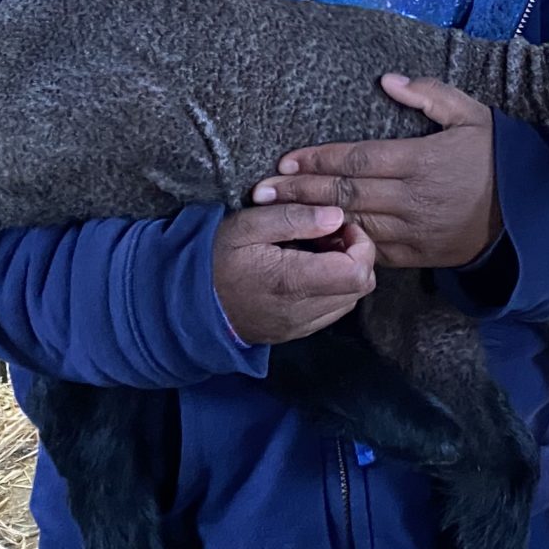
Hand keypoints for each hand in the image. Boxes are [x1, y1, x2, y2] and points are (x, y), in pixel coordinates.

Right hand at [211, 202, 378, 344]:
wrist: (187, 304)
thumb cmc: (214, 259)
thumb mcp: (247, 225)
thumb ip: (293, 217)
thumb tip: (336, 216)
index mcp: (291, 281)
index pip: (357, 272)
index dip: (361, 244)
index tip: (340, 225)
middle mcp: (301, 311)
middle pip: (361, 287)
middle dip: (355, 255)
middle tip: (328, 234)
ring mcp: (300, 326)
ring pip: (350, 300)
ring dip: (344, 272)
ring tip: (316, 250)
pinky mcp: (296, 332)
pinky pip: (332, 311)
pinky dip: (332, 288)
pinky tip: (308, 269)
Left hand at [252, 75, 500, 270]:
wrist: (529, 213)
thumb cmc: (497, 158)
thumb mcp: (472, 115)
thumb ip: (429, 95)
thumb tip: (387, 80)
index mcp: (420, 161)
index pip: (356, 158)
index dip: (317, 159)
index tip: (284, 160)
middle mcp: (411, 198)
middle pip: (343, 193)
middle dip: (298, 192)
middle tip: (260, 193)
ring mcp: (412, 230)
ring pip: (351, 223)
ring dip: (311, 219)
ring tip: (275, 216)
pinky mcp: (416, 254)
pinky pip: (371, 249)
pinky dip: (341, 244)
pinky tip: (314, 240)